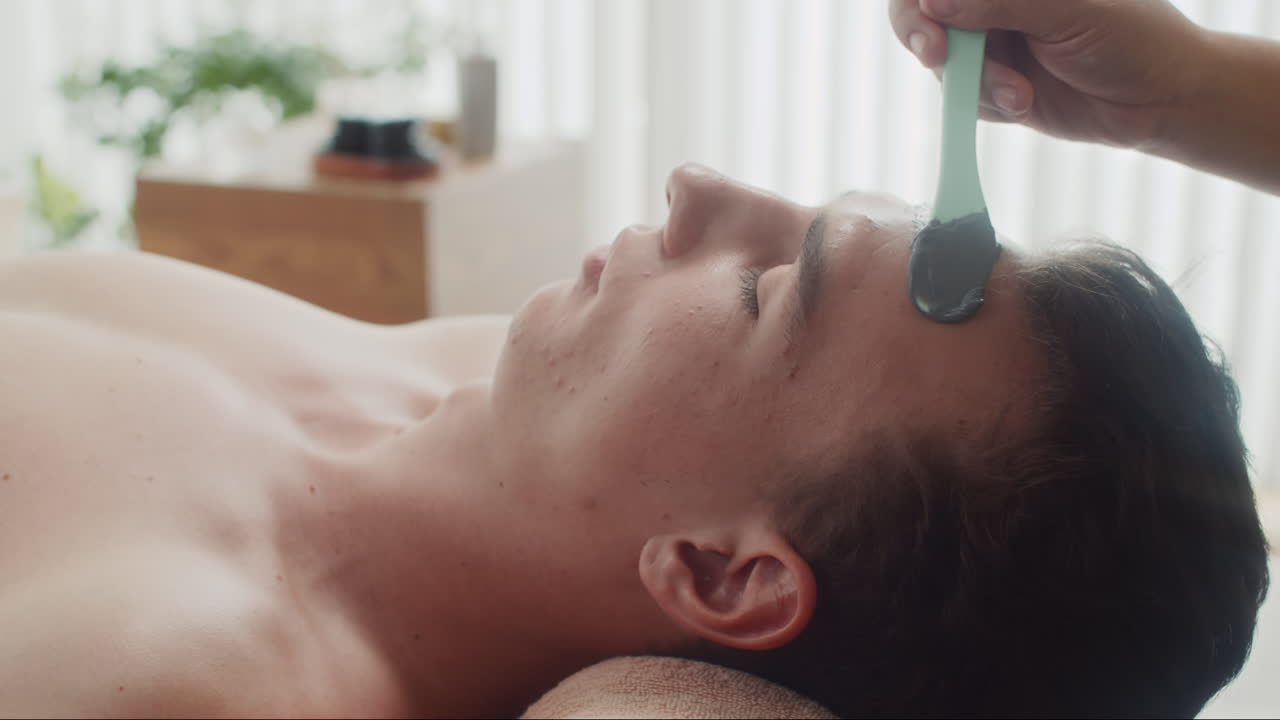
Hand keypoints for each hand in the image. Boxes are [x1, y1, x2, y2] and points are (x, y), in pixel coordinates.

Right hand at [889, 0, 1206, 149]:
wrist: (1160, 99)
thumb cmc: (1132, 37)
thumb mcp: (1069, 11)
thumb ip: (1000, 2)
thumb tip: (933, 2)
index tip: (932, 19)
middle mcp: (997, 3)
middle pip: (922, 12)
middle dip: (927, 36)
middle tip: (939, 58)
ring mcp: (993, 43)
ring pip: (941, 60)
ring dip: (974, 82)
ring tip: (1021, 95)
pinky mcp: (994, 86)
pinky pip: (961, 97)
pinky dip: (987, 104)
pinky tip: (1024, 103)